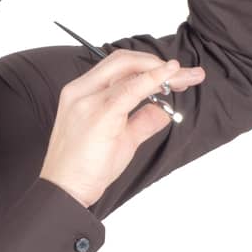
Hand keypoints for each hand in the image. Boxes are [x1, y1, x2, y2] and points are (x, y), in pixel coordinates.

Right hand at [39, 48, 204, 207]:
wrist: (65, 190)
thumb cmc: (84, 168)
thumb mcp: (120, 139)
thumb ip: (142, 122)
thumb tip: (163, 111)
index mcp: (81, 92)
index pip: (117, 66)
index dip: (149, 65)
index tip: (175, 73)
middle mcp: (81, 90)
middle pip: (123, 60)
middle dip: (157, 62)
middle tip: (185, 75)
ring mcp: (88, 101)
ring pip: (129, 70)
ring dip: (162, 72)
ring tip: (186, 78)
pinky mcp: (99, 115)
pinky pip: (130, 89)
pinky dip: (153, 79)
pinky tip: (170, 76)